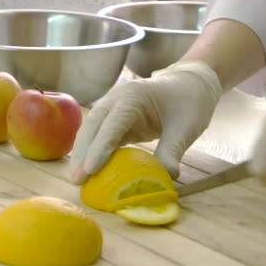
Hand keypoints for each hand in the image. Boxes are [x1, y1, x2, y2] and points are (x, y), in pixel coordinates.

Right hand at [69, 61, 222, 183]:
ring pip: (89, 130)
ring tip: (77, 180)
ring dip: (81, 154)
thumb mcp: (186, 127)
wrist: (189, 85)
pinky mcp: (113, 119)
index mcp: (133, 96)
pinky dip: (90, 152)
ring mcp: (112, 108)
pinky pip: (97, 136)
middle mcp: (116, 99)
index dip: (99, 148)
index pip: (111, 124)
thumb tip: (167, 177)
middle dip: (82, 153)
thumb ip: (173, 151)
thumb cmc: (188, 103)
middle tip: (77, 180)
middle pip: (92, 126)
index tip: (90, 170)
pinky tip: (88, 171)